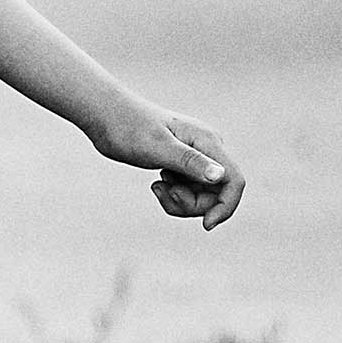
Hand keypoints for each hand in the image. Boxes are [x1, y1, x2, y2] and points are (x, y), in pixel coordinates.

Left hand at [96, 105, 244, 230]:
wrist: (107, 117)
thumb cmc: (129, 128)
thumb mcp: (158, 148)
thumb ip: (190, 162)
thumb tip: (220, 176)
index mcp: (207, 143)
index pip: (234, 181)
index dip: (225, 207)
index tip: (205, 225)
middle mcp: (207, 150)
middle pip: (217, 194)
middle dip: (192, 204)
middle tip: (165, 192)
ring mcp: (195, 158)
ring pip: (201, 195)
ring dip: (179, 201)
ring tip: (157, 187)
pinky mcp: (182, 165)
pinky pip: (187, 191)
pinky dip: (172, 196)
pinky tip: (156, 184)